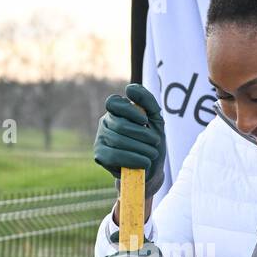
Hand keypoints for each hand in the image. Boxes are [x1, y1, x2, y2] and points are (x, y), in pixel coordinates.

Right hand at [94, 83, 166, 197]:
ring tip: (152, 154)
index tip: (145, 121)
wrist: (151, 168)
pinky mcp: (99, 155)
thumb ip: (147, 100)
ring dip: (141, 148)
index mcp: (116, 111)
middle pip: (120, 125)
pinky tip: (144, 162)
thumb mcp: (156, 119)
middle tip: (155, 142)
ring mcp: (100, 138)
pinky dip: (133, 159)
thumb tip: (129, 89)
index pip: (114, 102)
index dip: (130, 111)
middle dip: (143, 135)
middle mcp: (105, 122)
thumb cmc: (152, 142)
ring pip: (118, 140)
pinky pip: (114, 156)